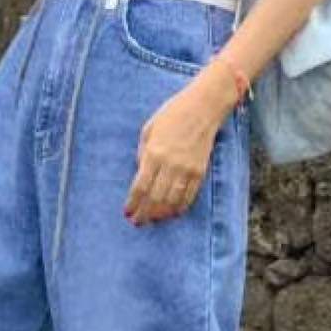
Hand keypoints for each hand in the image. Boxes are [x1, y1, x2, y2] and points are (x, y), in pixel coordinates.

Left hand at [124, 83, 226, 225]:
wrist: (203, 108)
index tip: (128, 213)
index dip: (133, 203)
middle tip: (138, 222)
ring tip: (153, 221)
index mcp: (154, 153)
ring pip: (172, 202)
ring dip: (161, 215)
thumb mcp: (149, 129)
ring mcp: (187, 170)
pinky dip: (180, 208)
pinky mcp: (200, 171)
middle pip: (155, 198)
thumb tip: (141, 173)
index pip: (140, 187)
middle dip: (145, 214)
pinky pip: (189, 196)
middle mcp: (170, 165)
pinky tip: (172, 213)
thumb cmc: (173, 114)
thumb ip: (143, 153)